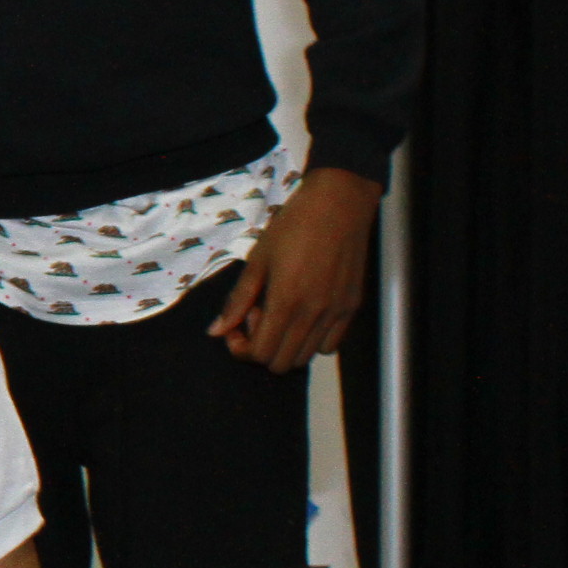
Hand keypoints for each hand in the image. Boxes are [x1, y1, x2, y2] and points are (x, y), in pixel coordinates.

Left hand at [206, 165, 378, 373]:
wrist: (337, 205)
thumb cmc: (292, 227)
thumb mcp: (257, 260)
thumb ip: (238, 300)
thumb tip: (216, 332)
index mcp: (285, 302)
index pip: (260, 354)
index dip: (242, 347)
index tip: (238, 325)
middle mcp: (313, 314)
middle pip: (282, 363)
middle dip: (262, 348)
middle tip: (258, 317)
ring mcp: (336, 313)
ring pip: (307, 357)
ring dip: (287, 345)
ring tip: (281, 313)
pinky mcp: (352, 307)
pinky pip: (331, 345)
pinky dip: (312, 341)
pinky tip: (303, 314)